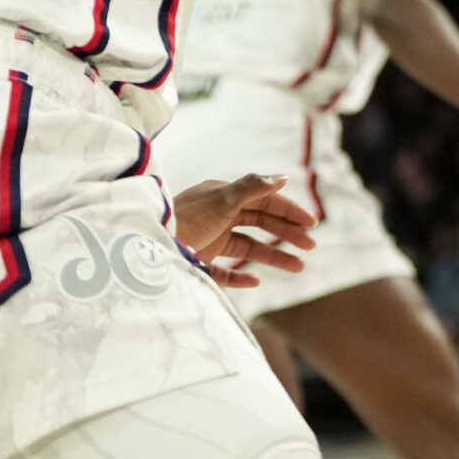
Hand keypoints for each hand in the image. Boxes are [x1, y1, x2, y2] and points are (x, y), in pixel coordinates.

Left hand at [171, 172, 316, 288]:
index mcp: (224, 196)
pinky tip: (256, 282)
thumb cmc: (185, 219)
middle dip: (287, 233)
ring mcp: (209, 240)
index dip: (289, 211)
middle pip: (260, 224)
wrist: (146, 248)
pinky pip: (225, 272)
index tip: (311, 224)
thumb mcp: (222, 200)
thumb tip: (283, 177)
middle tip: (310, 247)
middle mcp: (218, 216)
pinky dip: (240, 277)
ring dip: (273, 256)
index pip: (265, 201)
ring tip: (298, 267)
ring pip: (248, 249)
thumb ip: (253, 187)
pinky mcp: (199, 263)